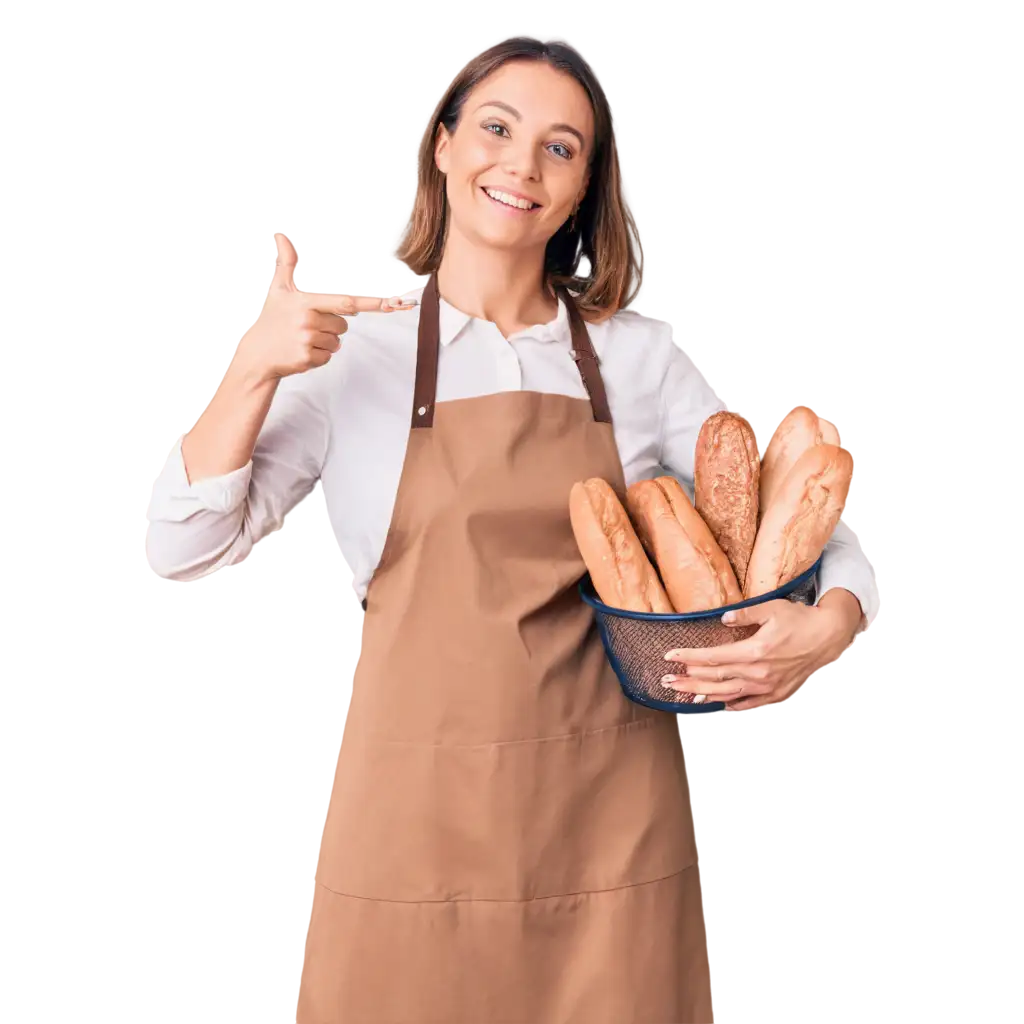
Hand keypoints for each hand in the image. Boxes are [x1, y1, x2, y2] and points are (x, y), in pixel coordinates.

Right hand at [232, 232, 414, 382]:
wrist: (257, 355)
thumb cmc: (272, 320)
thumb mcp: (279, 290)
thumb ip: (287, 264)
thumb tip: (281, 235)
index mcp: (305, 301)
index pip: (345, 301)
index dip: (370, 302)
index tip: (390, 303)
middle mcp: (307, 319)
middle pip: (343, 323)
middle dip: (334, 324)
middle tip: (313, 324)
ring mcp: (307, 340)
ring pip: (337, 341)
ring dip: (326, 341)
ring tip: (303, 338)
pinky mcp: (308, 359)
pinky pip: (329, 356)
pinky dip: (320, 355)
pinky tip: (302, 351)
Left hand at [661, 595, 859, 711]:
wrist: (828, 636)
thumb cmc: (799, 619)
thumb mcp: (771, 608)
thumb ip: (744, 614)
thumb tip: (722, 618)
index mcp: (755, 651)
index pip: (713, 657)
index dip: (689, 657)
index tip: (669, 657)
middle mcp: (759, 673)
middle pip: (715, 679)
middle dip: (688, 679)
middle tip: (667, 681)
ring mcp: (768, 686)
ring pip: (728, 694)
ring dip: (703, 693)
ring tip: (683, 693)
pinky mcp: (777, 692)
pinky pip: (750, 703)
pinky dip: (732, 704)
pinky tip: (718, 703)